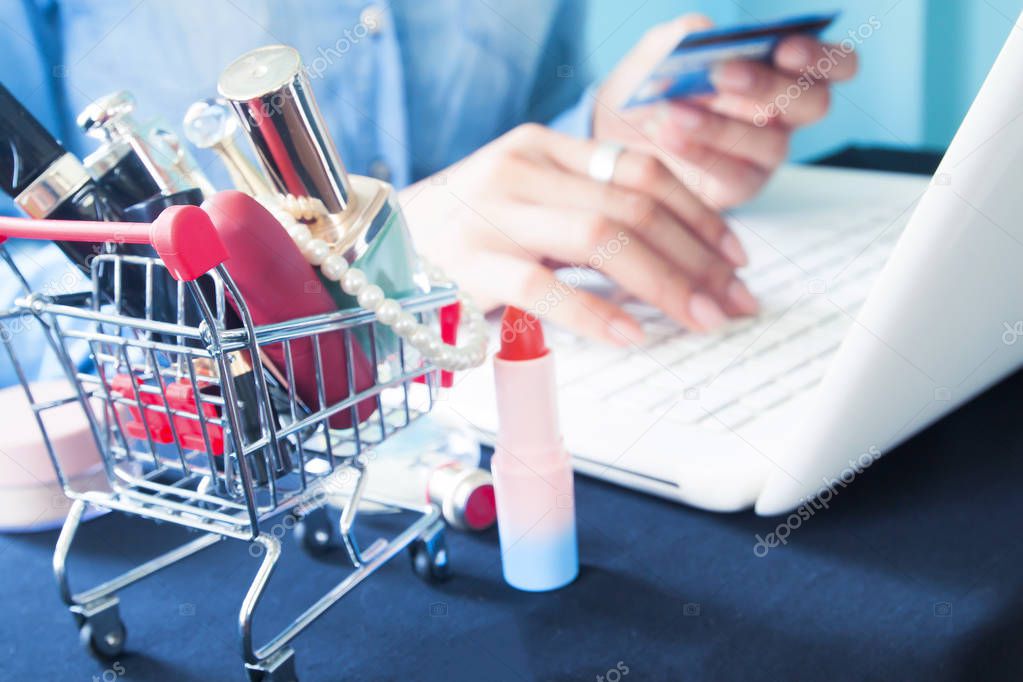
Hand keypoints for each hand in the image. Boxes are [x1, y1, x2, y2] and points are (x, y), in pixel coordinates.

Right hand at [399, 123, 757, 345]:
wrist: (375, 249)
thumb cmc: (460, 236)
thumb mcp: (527, 206)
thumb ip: (586, 218)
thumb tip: (669, 260)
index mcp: (544, 148)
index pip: (642, 169)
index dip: (700, 214)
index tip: (735, 255)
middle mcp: (522, 168)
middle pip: (634, 206)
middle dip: (697, 258)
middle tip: (733, 301)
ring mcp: (493, 212)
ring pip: (601, 238)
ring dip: (664, 283)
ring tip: (701, 319)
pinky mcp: (468, 261)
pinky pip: (543, 286)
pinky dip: (594, 313)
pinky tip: (631, 336)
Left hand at [593, 15, 858, 207]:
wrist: (615, 136)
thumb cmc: (651, 88)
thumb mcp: (659, 53)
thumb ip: (683, 37)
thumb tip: (705, 33)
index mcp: (783, 71)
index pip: (835, 64)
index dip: (822, 58)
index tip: (785, 48)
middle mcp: (785, 114)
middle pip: (813, 103)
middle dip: (769, 86)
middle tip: (723, 74)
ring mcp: (765, 154)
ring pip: (771, 142)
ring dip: (721, 124)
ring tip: (674, 110)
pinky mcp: (739, 187)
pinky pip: (734, 174)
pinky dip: (700, 151)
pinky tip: (669, 135)